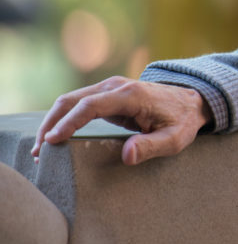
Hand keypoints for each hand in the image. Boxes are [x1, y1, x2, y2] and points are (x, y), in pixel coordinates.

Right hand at [33, 77, 213, 165]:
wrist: (192, 102)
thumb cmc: (183, 122)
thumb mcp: (175, 139)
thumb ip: (151, 146)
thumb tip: (127, 156)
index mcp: (131, 96)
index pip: (91, 106)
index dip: (68, 122)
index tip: (52, 141)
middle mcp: (116, 87)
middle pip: (72, 100)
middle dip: (51, 123)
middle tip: (39, 151)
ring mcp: (110, 88)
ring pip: (71, 100)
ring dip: (52, 121)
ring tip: (41, 149)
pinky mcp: (107, 94)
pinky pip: (78, 104)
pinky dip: (62, 118)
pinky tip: (54, 137)